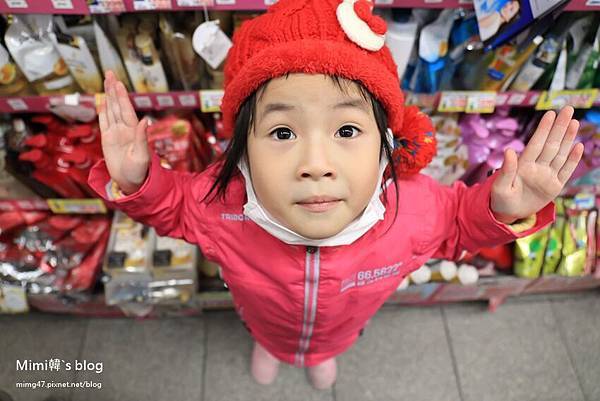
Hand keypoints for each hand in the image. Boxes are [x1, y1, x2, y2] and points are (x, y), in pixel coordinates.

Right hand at [98, 70, 149, 194]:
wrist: (131, 182)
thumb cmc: (139, 171)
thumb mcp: (141, 155)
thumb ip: (142, 138)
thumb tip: (144, 120)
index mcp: (133, 131)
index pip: (126, 109)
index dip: (122, 96)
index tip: (118, 82)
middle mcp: (124, 129)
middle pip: (117, 105)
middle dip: (113, 89)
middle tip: (110, 73)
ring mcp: (115, 133)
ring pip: (110, 110)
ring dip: (108, 96)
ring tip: (107, 81)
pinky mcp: (107, 140)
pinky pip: (104, 122)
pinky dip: (102, 111)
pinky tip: (102, 101)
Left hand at [490, 106, 583, 223]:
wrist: (509, 214)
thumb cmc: (500, 199)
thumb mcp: (500, 187)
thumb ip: (506, 169)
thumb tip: (508, 150)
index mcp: (523, 165)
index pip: (535, 144)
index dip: (543, 129)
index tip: (550, 113)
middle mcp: (537, 167)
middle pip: (551, 144)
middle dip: (559, 127)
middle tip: (568, 109)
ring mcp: (547, 176)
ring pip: (560, 154)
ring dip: (567, 139)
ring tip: (574, 122)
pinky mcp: (554, 186)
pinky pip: (566, 171)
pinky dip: (572, 160)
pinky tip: (578, 146)